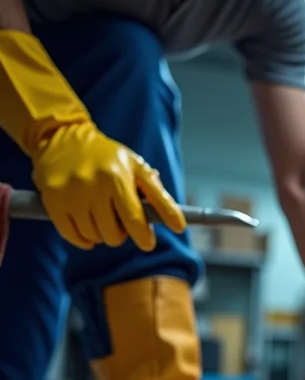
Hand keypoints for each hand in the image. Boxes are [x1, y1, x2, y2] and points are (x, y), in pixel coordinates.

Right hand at [31, 122, 185, 250]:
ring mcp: (70, 194)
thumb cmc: (109, 158)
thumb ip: (158, 195)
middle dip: (122, 234)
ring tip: (102, 216)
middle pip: (114, 235)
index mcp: (117, 177)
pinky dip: (84, 239)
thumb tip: (178, 225)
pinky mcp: (52, 200)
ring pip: (94, 237)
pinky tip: (88, 228)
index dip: (144, 236)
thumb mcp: (137, 168)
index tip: (148, 242)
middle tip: (121, 222)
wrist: (62, 137)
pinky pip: (73, 236)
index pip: (135, 219)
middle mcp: (92, 185)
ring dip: (102, 234)